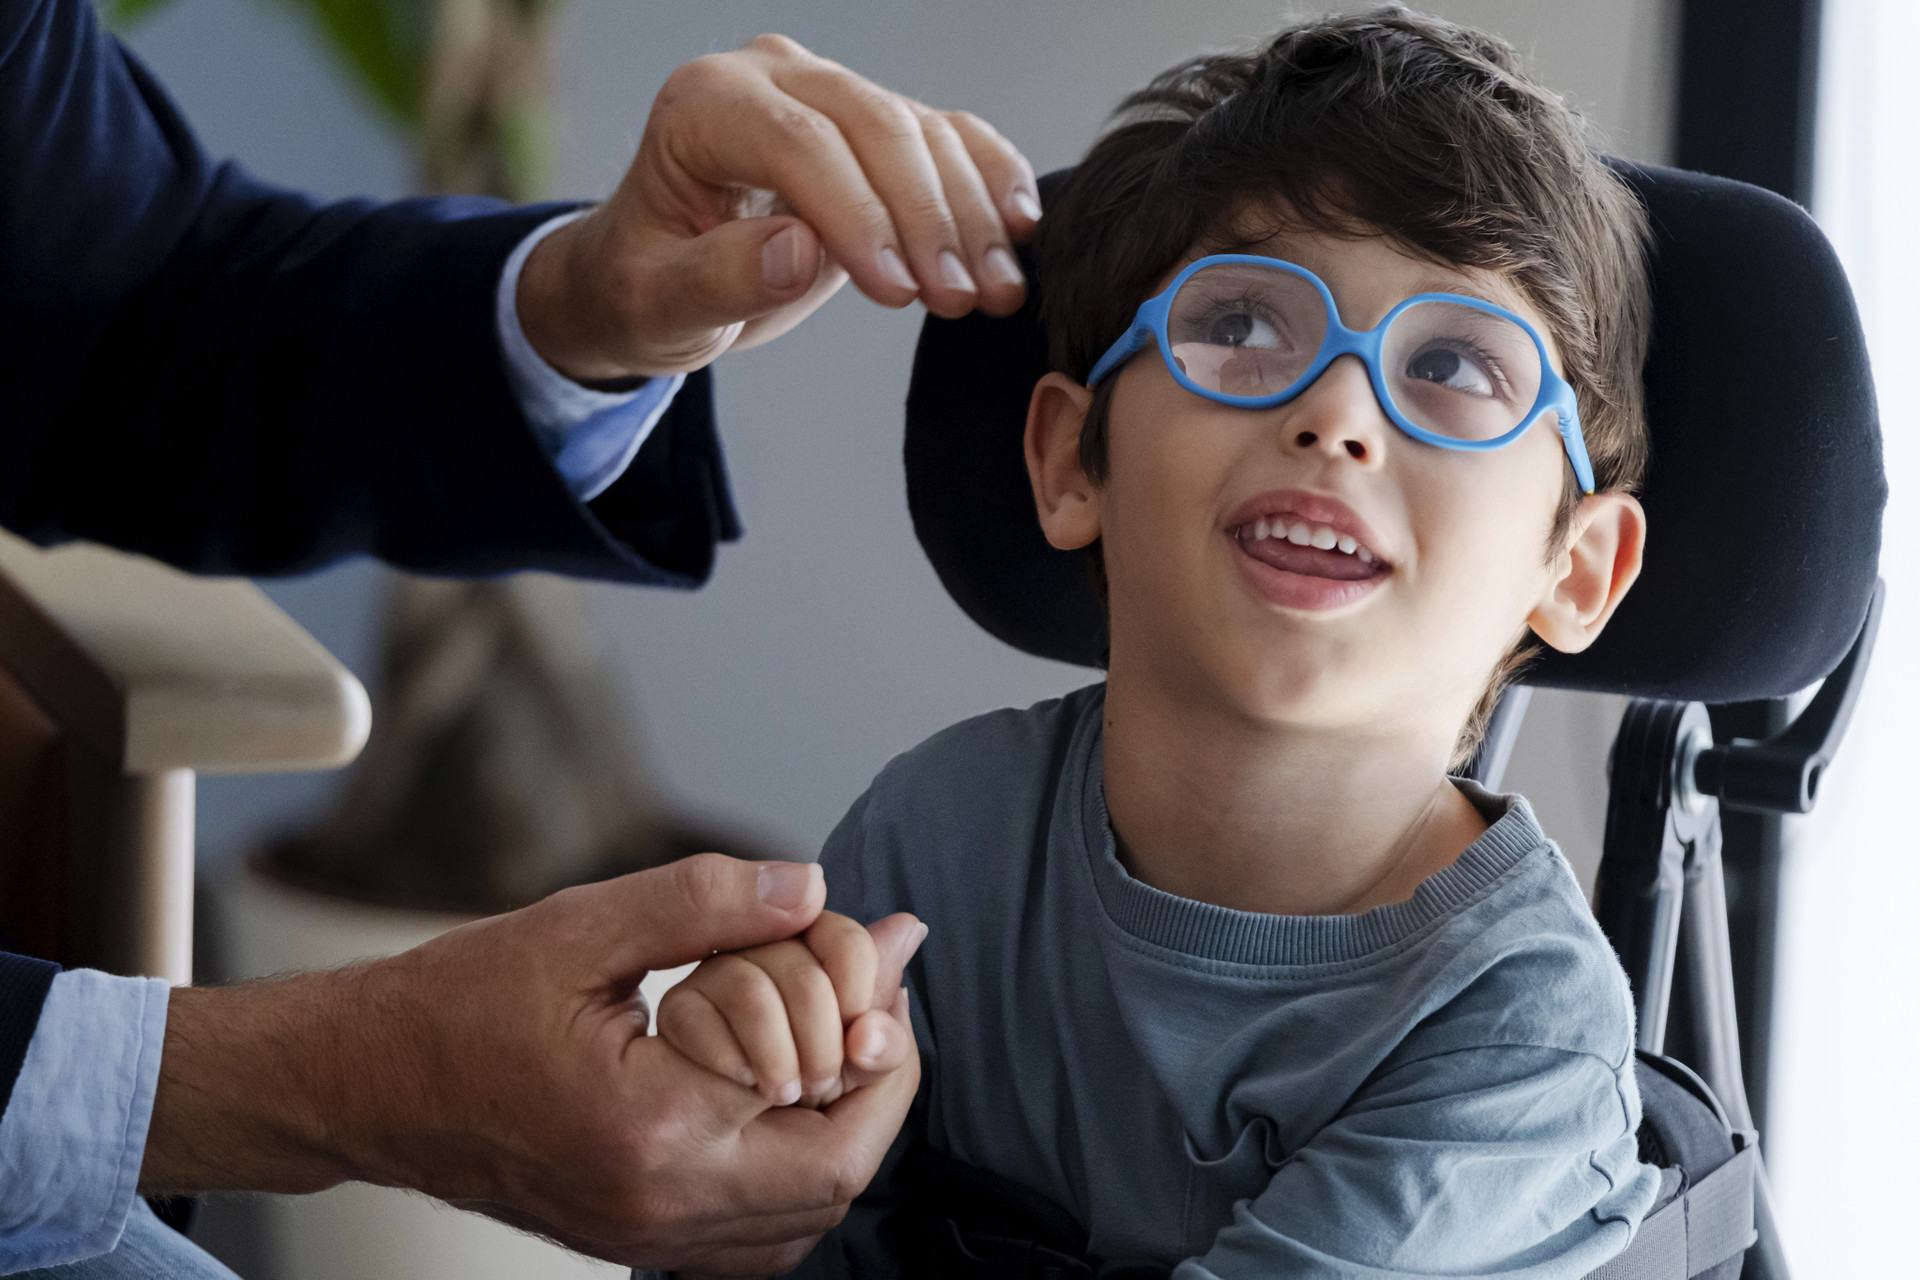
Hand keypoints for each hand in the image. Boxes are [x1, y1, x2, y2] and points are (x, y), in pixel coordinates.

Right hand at [141, 854, 919, 1273]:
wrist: (363, 1083)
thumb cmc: (458, 1004)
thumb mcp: (583, 927)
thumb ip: (708, 903)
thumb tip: (813, 888)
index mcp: (651, 1130)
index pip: (834, 1120)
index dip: (886, 1041)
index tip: (887, 962)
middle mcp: (657, 1207)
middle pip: (839, 1180)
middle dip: (880, 1083)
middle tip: (877, 998)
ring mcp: (646, 1238)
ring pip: (806, 1220)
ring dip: (847, 1128)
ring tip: (841, 1036)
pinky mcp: (635, 1241)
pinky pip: (758, 1238)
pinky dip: (800, 1173)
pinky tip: (789, 1097)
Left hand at [517, 33, 1041, 381]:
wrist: (657, 275)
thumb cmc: (647, 288)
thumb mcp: (660, 305)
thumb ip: (719, 279)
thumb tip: (799, 250)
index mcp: (705, 105)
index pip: (801, 146)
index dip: (860, 217)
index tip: (901, 294)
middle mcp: (773, 78)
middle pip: (876, 128)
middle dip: (928, 219)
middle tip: (962, 300)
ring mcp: (831, 92)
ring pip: (924, 133)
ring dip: (972, 215)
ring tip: (998, 293)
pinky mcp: (876, 124)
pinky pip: (951, 136)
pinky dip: (991, 181)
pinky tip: (1022, 232)